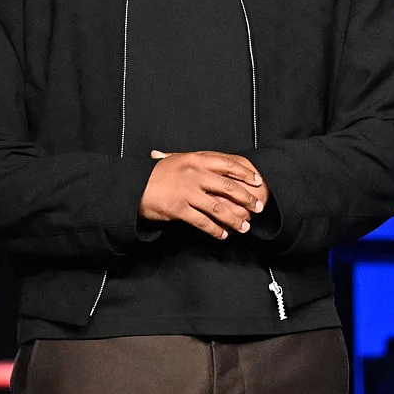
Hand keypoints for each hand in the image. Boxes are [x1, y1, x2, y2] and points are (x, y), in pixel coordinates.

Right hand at [140, 150, 269, 239]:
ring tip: (244, 227)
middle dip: (246, 198)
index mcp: (196, 159)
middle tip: (258, 207)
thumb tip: (217, 161)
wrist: (135, 185)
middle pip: (228, 186)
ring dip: (234, 219)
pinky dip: (215, 230)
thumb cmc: (157, 173)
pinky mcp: (180, 208)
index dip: (245, 173)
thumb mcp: (177, 159)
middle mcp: (194, 173)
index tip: (257, 181)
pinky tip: (223, 235)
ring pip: (218, 207)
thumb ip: (197, 160)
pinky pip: (203, 222)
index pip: (228, 164)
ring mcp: (187, 191)